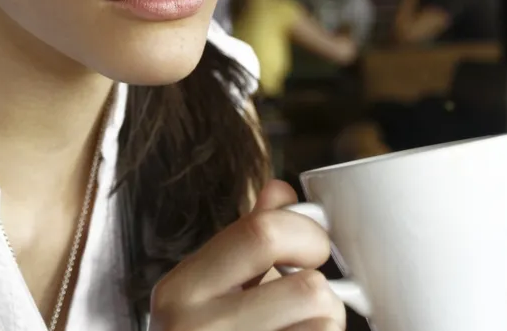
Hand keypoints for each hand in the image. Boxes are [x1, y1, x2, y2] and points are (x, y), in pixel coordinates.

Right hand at [150, 180, 345, 330]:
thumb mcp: (210, 292)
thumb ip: (244, 241)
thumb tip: (279, 190)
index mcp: (181, 291)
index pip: (261, 233)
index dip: (306, 233)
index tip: (312, 247)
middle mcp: (194, 329)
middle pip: (306, 287)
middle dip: (324, 291)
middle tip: (314, 298)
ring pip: (324, 326)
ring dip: (325, 329)